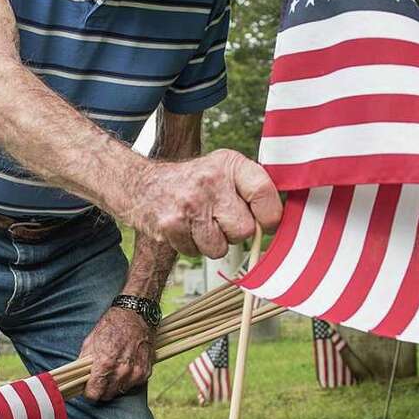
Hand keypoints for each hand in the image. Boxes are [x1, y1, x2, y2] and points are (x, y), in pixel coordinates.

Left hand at [77, 306, 156, 402]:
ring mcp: (136, 372)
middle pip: (107, 395)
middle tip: (100, 377)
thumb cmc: (112, 325)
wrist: (136, 314)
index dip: (89, 392)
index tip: (89, 387)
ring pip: (120, 391)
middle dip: (102, 389)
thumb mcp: (91, 340)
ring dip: (115, 385)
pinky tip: (125, 367)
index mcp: (105, 363)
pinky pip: (133, 385)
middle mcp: (122, 371)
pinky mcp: (146, 372)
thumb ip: (84, 362)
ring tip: (113, 370)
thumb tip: (79, 377)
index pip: (94, 394)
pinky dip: (127, 380)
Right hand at [127, 151, 281, 257]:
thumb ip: (252, 191)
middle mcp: (210, 181)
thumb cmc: (193, 182)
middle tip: (220, 219)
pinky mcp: (171, 225)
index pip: (264, 192)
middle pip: (243, 230)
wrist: (142, 184)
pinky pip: (196, 253)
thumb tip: (276, 225)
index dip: (270, 216)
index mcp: (229, 165)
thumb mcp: (223, 171)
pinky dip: (192, 246)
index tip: (267, 222)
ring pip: (220, 248)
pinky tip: (185, 228)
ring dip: (213, 243)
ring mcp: (189, 204)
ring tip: (201, 223)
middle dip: (234, 233)